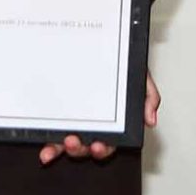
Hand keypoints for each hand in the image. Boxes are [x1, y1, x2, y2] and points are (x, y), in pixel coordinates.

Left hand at [40, 74, 158, 164]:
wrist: (104, 43)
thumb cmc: (121, 65)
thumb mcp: (139, 78)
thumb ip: (148, 96)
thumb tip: (150, 118)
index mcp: (113, 122)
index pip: (110, 141)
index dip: (104, 148)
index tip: (99, 145)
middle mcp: (93, 125)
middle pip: (87, 146)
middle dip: (80, 148)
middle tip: (75, 141)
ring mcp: (75, 122)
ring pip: (68, 143)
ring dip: (62, 148)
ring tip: (62, 141)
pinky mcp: (59, 118)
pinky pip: (53, 134)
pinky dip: (50, 146)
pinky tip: (45, 151)